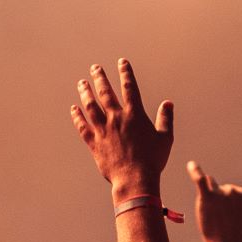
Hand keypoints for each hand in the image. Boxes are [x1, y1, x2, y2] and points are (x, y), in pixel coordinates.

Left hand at [70, 59, 174, 199]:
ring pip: (90, 106)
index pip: (129, 87)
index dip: (125, 72)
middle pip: (106, 92)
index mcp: (134, 115)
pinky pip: (82, 126)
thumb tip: (168, 103)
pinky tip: (74, 108)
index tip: (121, 62)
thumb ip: (166, 119)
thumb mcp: (165, 138)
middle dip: (100, 77)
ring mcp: (103, 130)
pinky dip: (77, 116)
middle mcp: (117, 118)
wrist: (135, 180)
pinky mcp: (94, 143)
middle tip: (95, 68)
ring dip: (85, 92)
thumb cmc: (152, 160)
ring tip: (81, 83)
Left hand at [187, 161, 241, 241]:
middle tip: (222, 219)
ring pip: (212, 185)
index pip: (234, 190)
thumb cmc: (240, 232)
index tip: (232, 217)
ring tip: (216, 215)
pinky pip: (200, 180)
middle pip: (222, 189)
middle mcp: (233, 190)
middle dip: (220, 201)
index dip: (231, 203)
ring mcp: (220, 193)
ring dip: (212, 196)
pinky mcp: (208, 198)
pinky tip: (191, 165)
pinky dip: (195, 171)